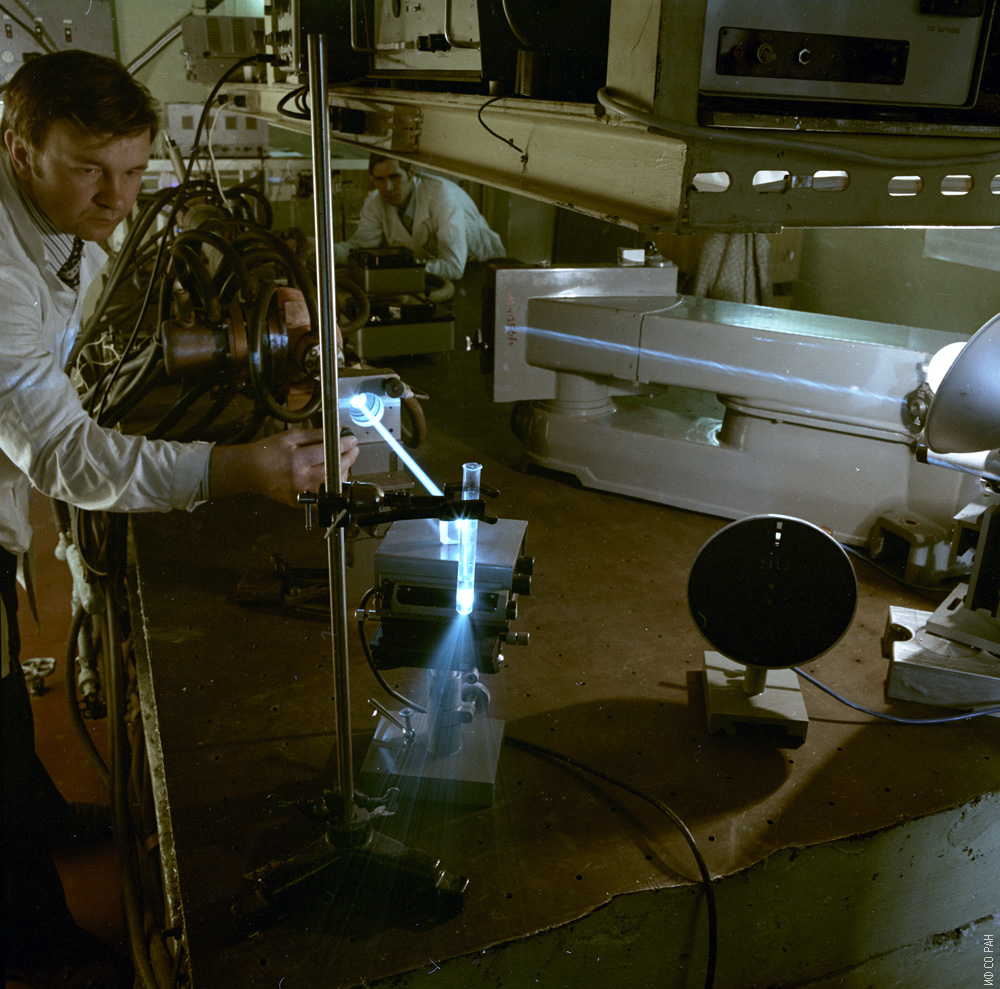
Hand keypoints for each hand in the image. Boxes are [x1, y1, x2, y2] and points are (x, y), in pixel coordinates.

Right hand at [210, 430, 359, 506]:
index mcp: (298, 461)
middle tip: (353, 450)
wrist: (249, 471)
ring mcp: (301, 494)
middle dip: (349, 458)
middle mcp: (301, 479)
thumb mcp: (290, 436)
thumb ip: (314, 435)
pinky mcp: (299, 503)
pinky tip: (333, 477)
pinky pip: (322, 497)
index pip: (329, 453)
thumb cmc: (268, 451)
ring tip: (343, 462)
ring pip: (332, 486)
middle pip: (335, 470)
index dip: (345, 445)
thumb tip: (335, 434)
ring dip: (342, 473)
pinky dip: (331, 487)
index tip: (353, 440)